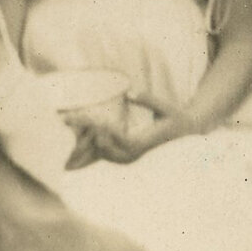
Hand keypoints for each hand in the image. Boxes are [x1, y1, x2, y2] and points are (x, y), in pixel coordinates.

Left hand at [65, 92, 184, 168]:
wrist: (184, 133)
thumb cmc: (174, 117)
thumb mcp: (165, 106)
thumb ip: (148, 99)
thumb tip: (129, 92)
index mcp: (142, 143)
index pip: (116, 139)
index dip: (100, 129)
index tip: (87, 118)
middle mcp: (133, 155)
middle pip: (104, 149)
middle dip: (86, 135)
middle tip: (67, 118)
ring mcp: (128, 158)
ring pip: (102, 154)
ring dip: (85, 142)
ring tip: (69, 123)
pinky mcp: (125, 157)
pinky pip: (104, 155)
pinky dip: (91, 146)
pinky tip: (81, 133)